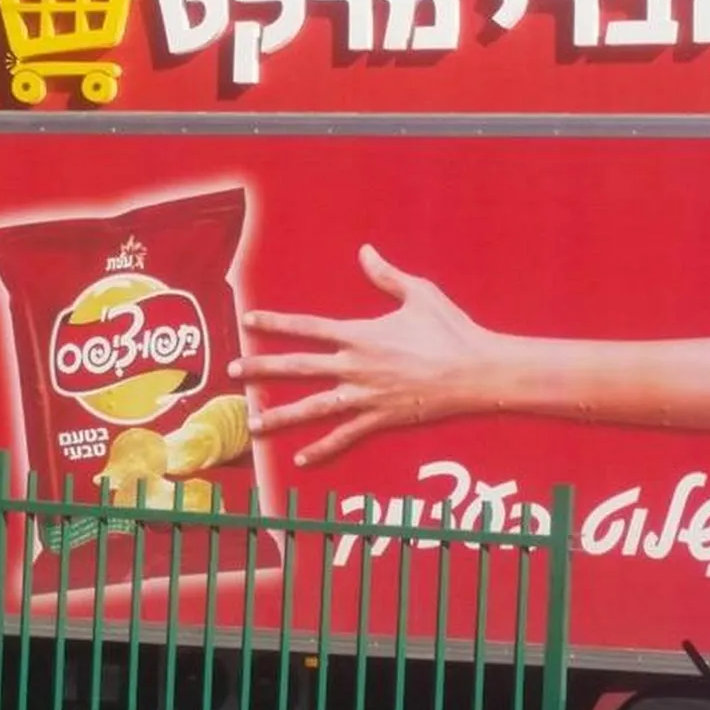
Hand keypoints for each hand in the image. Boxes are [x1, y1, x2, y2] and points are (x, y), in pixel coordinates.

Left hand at [228, 245, 493, 466]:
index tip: (248, 320)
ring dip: (280, 415)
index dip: (275, 323)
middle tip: (232, 370)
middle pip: (298, 367)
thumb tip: (365, 251)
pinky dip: (322, 448)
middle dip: (261, 368)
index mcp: (360, 334)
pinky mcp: (381, 418)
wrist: (477, 370)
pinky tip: (300, 457)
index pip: (307, 327)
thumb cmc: (450, 329)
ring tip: (252, 423)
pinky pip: (345, 435)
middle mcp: (355, 366)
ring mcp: (366, 395)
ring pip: (313, 407)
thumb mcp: (419, 293)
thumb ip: (386, 275)